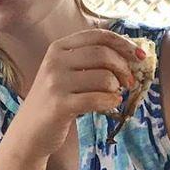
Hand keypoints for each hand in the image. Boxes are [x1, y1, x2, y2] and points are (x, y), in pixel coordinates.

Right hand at [8, 28, 143, 159]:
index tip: (140, 57)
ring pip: (104, 77)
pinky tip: (111, 105)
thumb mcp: (66, 74)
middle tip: (130, 82)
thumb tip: (131, 55)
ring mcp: (55, 83)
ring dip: (116, 88)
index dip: (124, 44)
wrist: (29, 133)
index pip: (98, 36)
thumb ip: (89, 61)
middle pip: (103, 54)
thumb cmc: (54, 102)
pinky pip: (98, 98)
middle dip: (124, 68)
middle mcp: (54, 61)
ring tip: (113, 96)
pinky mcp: (60, 105)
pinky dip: (111, 102)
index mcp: (58, 48)